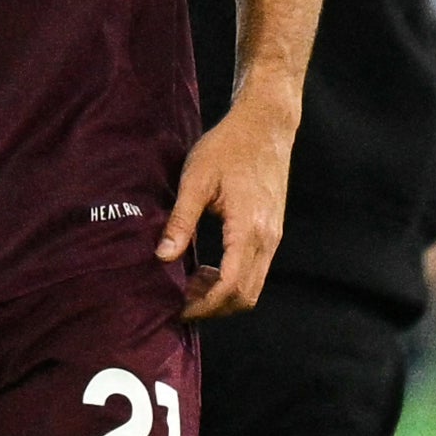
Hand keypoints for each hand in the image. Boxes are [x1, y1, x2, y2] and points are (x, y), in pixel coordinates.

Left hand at [163, 99, 295, 323]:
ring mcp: (273, 236)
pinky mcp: (272, 232)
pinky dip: (231, 280)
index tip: (178, 309)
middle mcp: (267, 238)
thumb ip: (180, 221)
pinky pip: (255, 270)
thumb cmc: (228, 147)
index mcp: (249, 228)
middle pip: (245, 296)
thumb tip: (162, 258)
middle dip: (213, 308)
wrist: (265, 126)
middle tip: (180, 303)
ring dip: (222, 295)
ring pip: (253, 286)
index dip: (204, 305)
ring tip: (189, 284)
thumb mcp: (196, 180)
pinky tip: (205, 268)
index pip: (229, 286)